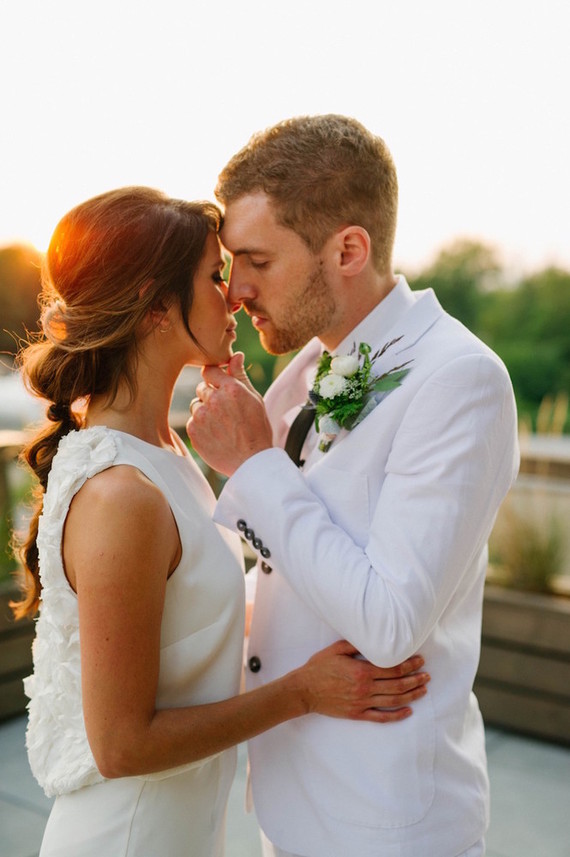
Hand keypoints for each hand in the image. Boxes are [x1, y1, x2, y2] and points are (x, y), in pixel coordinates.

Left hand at [186, 353, 273, 475]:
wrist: (251, 462)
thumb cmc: (257, 430)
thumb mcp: (254, 399)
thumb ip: (240, 376)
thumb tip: (235, 355)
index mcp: (231, 388)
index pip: (209, 371)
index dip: (214, 379)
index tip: (220, 388)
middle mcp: (214, 399)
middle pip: (201, 388)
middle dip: (211, 397)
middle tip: (226, 413)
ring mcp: (201, 416)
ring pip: (195, 405)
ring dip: (204, 412)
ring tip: (221, 426)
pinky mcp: (193, 431)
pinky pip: (192, 422)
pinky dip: (200, 427)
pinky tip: (215, 435)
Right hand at [298, 641, 429, 722]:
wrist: (304, 690)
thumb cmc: (319, 667)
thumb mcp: (336, 650)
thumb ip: (356, 645)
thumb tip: (374, 638)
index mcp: (361, 671)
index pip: (392, 668)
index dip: (409, 665)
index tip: (420, 661)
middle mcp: (365, 688)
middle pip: (397, 684)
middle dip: (415, 679)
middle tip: (427, 675)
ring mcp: (362, 703)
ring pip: (393, 700)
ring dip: (411, 695)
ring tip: (423, 690)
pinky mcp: (357, 714)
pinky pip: (381, 717)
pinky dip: (396, 715)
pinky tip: (408, 711)